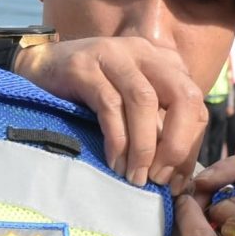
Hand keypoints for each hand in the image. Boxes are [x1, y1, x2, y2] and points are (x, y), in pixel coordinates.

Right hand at [7, 36, 206, 188]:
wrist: (38, 68)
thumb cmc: (90, 93)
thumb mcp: (130, 105)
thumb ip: (155, 126)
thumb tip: (175, 173)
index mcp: (163, 63)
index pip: (195, 104)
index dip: (191, 146)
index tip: (175, 182)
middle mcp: (145, 53)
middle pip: (183, 97)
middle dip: (177, 145)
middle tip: (160, 179)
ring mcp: (114, 56)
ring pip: (145, 102)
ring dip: (144, 147)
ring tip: (136, 177)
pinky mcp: (85, 67)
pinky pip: (110, 106)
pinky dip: (117, 139)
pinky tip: (114, 163)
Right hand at [192, 153, 234, 235]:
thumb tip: (216, 206)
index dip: (228, 170)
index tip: (202, 183)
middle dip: (215, 183)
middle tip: (189, 199)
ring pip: (234, 183)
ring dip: (212, 195)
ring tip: (191, 208)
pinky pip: (233, 200)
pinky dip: (217, 208)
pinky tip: (200, 215)